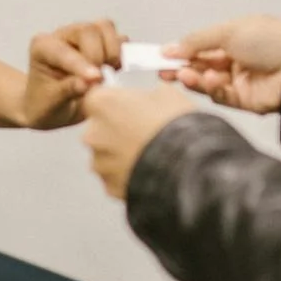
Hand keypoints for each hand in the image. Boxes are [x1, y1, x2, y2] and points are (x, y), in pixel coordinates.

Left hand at [20, 19, 125, 128]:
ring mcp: (82, 37)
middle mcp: (63, 36)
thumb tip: (89, 82)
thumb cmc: (45, 104)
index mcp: (42, 47)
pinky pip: (118, 38)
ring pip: (105, 28)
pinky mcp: (100, 42)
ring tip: (108, 72)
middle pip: (88, 30)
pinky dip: (121, 52)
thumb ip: (68, 90)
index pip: (64, 50)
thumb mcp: (51, 103)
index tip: (96, 79)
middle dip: (98, 56)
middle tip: (97, 81)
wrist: (50, 107)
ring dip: (112, 51)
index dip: (81, 64)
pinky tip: (114, 70)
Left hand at [80, 85, 197, 198]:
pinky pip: (116, 178)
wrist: (187, 165)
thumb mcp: (166, 93)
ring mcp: (100, 163)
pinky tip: (149, 170)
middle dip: (118, 130)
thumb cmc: (176, 126)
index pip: (97, 97)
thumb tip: (150, 98)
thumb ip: (146, 95)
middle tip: (144, 131)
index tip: (128, 106)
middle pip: (100, 128)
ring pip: (107, 155)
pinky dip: (128, 175)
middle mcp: (93, 134)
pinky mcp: (110, 187)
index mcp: (101, 103)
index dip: (116, 102)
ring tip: (150, 154)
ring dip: (122, 154)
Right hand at [162, 15, 280, 114]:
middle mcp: (235, 61)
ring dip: (195, 79)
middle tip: (163, 71)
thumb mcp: (229, 31)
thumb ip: (198, 40)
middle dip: (182, 68)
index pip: (201, 47)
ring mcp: (240, 82)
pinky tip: (211, 81)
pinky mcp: (245, 101)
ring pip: (208, 84)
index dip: (182, 52)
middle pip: (201, 67)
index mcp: (234, 39)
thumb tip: (171, 47)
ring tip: (185, 75)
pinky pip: (222, 97)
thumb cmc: (268, 40)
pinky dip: (212, 90)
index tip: (161, 56)